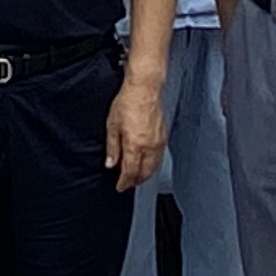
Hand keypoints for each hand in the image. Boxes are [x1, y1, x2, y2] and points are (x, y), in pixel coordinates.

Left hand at [105, 69, 168, 194]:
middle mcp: (149, 146)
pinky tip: (147, 163)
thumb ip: (112, 147)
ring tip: (137, 177)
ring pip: (154, 166)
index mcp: (135, 145)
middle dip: (135, 181)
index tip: (119, 186)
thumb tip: (111, 163)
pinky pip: (159, 157)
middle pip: (144, 173)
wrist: (145, 88)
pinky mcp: (164, 136)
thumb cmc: (128, 102)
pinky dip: (152, 164)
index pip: (130, 172)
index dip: (124, 182)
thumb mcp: (112, 125)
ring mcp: (158, 142)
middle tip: (127, 184)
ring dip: (145, 174)